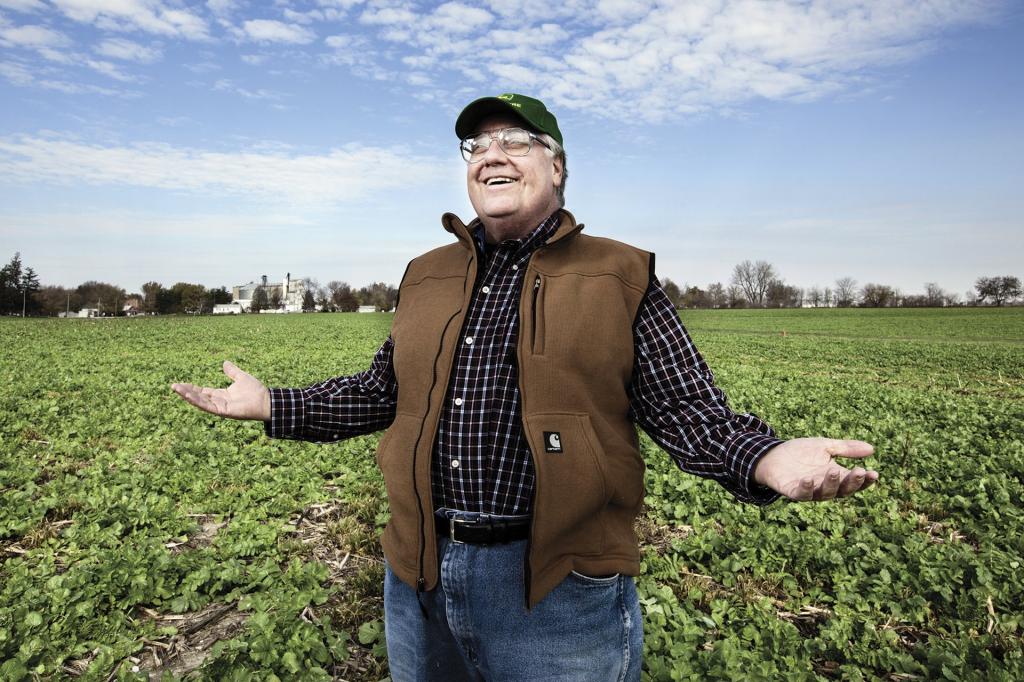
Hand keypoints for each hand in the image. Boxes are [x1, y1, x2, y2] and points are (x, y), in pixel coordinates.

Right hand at [171, 360, 270, 420]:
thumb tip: (224, 362)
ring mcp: (220, 407)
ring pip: (200, 402)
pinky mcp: (223, 411)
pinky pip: (207, 406)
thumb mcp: (241, 377)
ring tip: (176, 389)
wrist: (266, 400)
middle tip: (173, 386)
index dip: (192, 388)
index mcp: (221, 394)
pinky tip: (188, 395)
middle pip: (199, 397)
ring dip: (188, 396)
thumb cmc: (256, 391)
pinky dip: (197, 401)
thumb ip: (232, 371)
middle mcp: (219, 401)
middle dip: (186, 392)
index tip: (181, 383)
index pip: (203, 391)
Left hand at [753, 438, 877, 500]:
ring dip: (831, 484)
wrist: (773, 455)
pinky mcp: (793, 492)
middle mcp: (825, 486)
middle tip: (859, 471)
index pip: (854, 482)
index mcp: (836, 476)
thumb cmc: (801, 452)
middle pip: (843, 490)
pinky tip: (809, 479)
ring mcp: (810, 491)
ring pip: (825, 493)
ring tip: (834, 471)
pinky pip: (802, 494)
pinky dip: (807, 488)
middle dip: (852, 482)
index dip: (865, 480)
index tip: (875, 473)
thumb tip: (872, 448)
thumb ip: (846, 448)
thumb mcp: (825, 446)